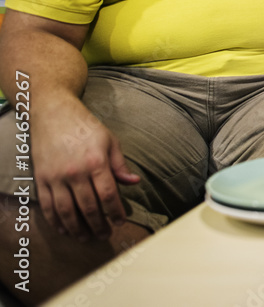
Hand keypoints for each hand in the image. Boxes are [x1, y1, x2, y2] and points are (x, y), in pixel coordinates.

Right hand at [32, 94, 139, 239]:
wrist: (54, 114)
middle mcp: (75, 172)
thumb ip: (120, 165)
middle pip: (88, 206)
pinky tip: (63, 229)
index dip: (115, 212)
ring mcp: (56, 177)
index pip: (108, 194)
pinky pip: (47, 205)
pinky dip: (55, 220)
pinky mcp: (41, 178)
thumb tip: (134, 182)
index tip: (120, 222)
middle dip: (98, 225)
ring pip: (66, 210)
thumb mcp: (110, 141)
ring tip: (86, 237)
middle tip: (104, 235)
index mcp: (96, 162)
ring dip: (77, 228)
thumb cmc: (86, 127)